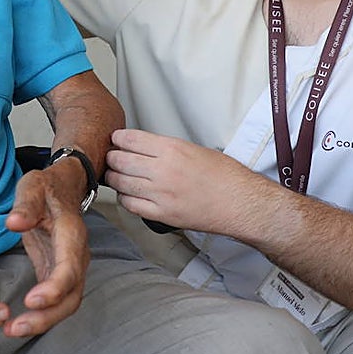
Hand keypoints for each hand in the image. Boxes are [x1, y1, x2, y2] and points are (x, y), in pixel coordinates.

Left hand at [2, 164, 90, 336]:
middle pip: (71, 296)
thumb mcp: (33, 186)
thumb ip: (25, 205)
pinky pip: (56, 302)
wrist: (63, 187)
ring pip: (66, 304)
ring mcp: (71, 268)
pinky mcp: (59, 274)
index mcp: (71, 234)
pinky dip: (40, 315)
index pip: (70, 268)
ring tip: (12, 330)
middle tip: (16, 328)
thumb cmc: (47, 187)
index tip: (31, 301)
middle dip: (47, 316)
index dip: (54, 288)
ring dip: (43, 321)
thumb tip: (14, 223)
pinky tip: (17, 324)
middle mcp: (77, 255)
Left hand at [105, 128, 260, 235]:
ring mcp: (160, 194)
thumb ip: (166, 148)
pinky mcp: (162, 214)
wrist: (241, 203)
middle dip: (112, 157)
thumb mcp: (194, 149)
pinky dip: (124, 198)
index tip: (116, 140)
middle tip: (112, 157)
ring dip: (114, 178)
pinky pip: (130, 205)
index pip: (130, 139)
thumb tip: (143, 148)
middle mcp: (163, 170)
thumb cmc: (225, 176)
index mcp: (172, 149)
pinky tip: (128, 194)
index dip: (118, 139)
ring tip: (116, 175)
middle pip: (120, 160)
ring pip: (121, 183)